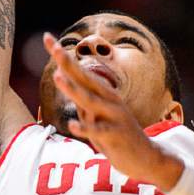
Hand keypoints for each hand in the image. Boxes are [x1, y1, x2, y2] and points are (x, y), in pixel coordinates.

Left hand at [44, 33, 183, 192]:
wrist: (146, 157)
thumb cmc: (117, 134)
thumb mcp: (97, 115)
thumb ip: (82, 99)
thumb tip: (63, 78)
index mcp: (103, 92)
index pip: (79, 71)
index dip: (63, 56)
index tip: (47, 37)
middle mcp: (108, 100)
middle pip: (85, 79)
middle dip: (69, 63)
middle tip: (56, 47)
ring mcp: (113, 116)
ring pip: (89, 101)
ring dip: (73, 89)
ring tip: (57, 77)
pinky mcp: (115, 135)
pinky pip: (98, 131)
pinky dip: (85, 128)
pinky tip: (72, 126)